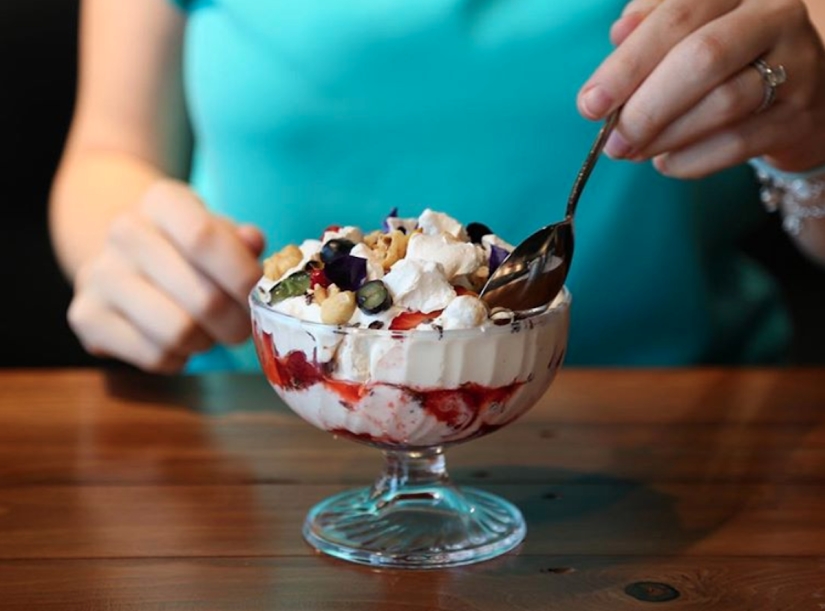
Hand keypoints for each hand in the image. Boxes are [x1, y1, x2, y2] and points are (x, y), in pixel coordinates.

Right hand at [68, 180, 264, 372]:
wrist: (125, 257)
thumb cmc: (187, 247)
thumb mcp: (218, 231)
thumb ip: (241, 241)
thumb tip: (253, 243)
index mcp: (162, 201)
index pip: (205, 239)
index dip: (242, 276)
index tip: (258, 295)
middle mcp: (125, 231)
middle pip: (202, 297)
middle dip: (236, 323)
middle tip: (244, 326)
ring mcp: (99, 274)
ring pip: (179, 332)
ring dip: (207, 342)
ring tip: (210, 333)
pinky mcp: (86, 316)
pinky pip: (153, 355)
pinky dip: (179, 358)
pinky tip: (180, 344)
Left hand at [578, 0, 824, 176]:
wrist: (794, 91)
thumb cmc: (723, 56)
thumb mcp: (686, 30)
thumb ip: (650, 28)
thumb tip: (618, 34)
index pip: (678, 15)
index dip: (628, 62)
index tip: (590, 103)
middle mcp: (775, 18)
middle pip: (704, 57)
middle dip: (646, 105)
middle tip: (612, 139)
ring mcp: (796, 67)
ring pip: (723, 103)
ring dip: (665, 136)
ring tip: (631, 151)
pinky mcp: (799, 117)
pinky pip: (739, 143)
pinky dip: (692, 159)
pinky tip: (665, 162)